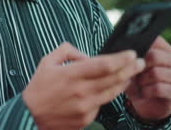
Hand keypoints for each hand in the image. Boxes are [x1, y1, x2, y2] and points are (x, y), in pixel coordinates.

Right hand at [22, 43, 144, 129]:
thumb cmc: (38, 87)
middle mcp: (81, 91)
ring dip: (124, 82)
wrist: (30, 116)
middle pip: (114, 79)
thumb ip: (67, 51)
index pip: (104, 65)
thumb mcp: (47, 62)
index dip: (121, 59)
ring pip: (112, 93)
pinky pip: (101, 104)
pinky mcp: (86, 119)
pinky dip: (106, 96)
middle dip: (130, 69)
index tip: (131, 53)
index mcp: (71, 74)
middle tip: (140, 62)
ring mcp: (85, 107)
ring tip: (130, 74)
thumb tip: (85, 55)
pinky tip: (107, 90)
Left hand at [125, 37, 170, 121]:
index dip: (141, 47)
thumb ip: (131, 55)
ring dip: (142, 81)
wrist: (143, 102)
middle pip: (155, 56)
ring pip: (156, 73)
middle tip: (136, 73)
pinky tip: (145, 93)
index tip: (132, 55)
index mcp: (164, 50)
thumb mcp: (131, 65)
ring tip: (140, 84)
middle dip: (140, 66)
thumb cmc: (136, 79)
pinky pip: (159, 88)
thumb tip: (125, 49)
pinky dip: (147, 91)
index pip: (156, 40)